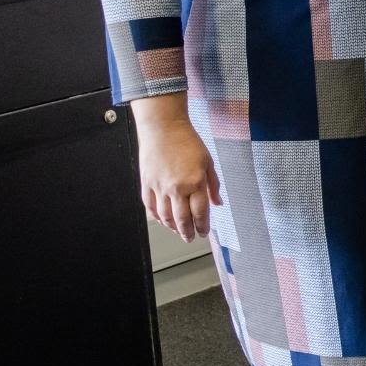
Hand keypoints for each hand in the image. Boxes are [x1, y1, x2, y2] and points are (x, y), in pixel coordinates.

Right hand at [135, 105, 220, 240]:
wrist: (163, 128)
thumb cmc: (187, 142)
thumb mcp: (208, 162)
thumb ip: (213, 186)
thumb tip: (218, 204)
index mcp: (195, 182)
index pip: (200, 213)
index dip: (202, 226)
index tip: (204, 232)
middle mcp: (176, 187)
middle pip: (182, 219)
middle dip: (188, 232)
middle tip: (190, 238)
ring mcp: (159, 187)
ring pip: (165, 216)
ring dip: (172, 227)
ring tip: (178, 231)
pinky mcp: (147, 183)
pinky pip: (151, 207)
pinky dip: (157, 217)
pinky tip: (163, 221)